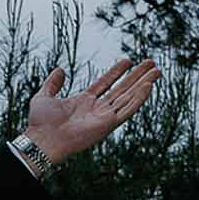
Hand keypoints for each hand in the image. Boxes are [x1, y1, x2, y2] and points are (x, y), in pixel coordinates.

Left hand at [21, 58, 160, 163]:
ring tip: (157, 71)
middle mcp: (96, 109)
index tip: (128, 60)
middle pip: (122, 89)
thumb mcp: (44, 96)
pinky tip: (149, 86)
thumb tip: (59, 69)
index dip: (116, 72)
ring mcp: (104, 116)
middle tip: (152, 63)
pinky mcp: (108, 124)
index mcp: (84, 101)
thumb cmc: (40, 123)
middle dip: (137, 76)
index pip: (105, 83)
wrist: (42, 139)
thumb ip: (52, 83)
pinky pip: (128, 109)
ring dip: (144, 84)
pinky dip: (139, 98)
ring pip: (129, 97)